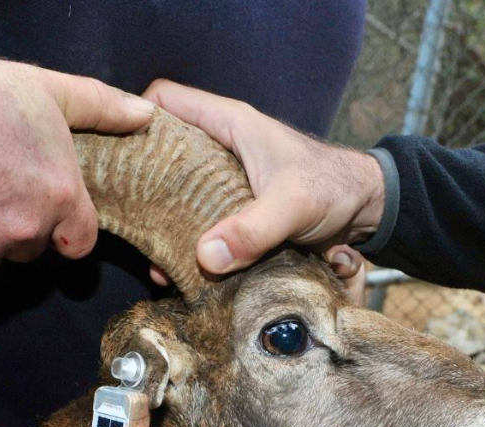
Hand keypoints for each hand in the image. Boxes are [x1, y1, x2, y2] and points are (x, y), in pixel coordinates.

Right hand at [143, 79, 384, 276]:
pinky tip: (172, 267)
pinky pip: (196, 220)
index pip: (164, 100)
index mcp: (228, 124)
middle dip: (140, 180)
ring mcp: (224, 180)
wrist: (367, 211)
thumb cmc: (334, 187)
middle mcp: (219, 147)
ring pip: (175, 190)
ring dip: (160, 219)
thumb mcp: (293, 205)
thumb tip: (205, 258)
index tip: (117, 154)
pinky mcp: (232, 210)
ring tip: (146, 247)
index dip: (136, 119)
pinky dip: (184, 242)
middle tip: (122, 209)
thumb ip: (253, 229)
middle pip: (161, 150)